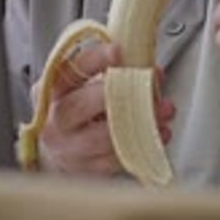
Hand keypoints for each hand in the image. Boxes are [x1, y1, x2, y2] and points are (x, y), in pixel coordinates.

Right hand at [32, 42, 175, 174]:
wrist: (58, 143)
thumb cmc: (76, 103)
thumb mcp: (81, 79)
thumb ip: (108, 68)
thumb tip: (146, 62)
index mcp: (55, 87)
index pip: (73, 69)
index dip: (95, 59)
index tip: (118, 51)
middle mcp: (57, 117)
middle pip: (82, 105)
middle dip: (120, 93)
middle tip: (149, 85)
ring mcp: (69, 146)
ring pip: (103, 137)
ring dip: (139, 123)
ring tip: (164, 110)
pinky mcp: (85, 168)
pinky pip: (115, 160)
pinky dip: (140, 146)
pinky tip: (159, 133)